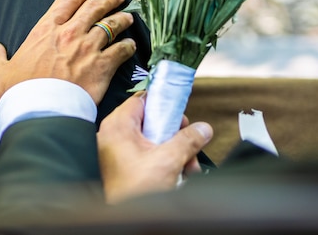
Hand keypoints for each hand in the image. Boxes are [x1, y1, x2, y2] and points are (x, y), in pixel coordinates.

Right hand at [0, 0, 136, 103]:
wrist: (40, 111)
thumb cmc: (18, 92)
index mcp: (45, 30)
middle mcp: (70, 33)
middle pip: (95, 7)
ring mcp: (88, 49)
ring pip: (112, 25)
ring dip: (122, 19)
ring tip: (129, 16)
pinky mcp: (102, 67)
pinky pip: (121, 51)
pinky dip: (128, 46)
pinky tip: (131, 46)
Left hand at [97, 93, 212, 203]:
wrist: (118, 219)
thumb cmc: (129, 193)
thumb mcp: (167, 161)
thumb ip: (188, 141)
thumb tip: (202, 129)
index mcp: (119, 125)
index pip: (144, 98)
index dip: (164, 103)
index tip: (180, 110)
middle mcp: (115, 135)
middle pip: (153, 122)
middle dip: (176, 136)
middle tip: (188, 147)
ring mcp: (118, 151)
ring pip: (153, 141)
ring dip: (175, 154)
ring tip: (186, 169)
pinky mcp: (123, 166)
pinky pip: (148, 156)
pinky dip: (164, 164)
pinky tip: (177, 178)